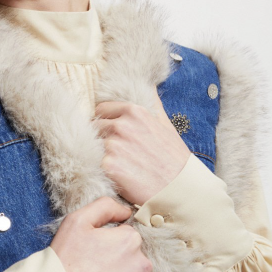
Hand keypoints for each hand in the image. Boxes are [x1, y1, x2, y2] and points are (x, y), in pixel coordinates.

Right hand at [50, 196, 151, 271]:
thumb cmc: (64, 261)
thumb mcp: (77, 221)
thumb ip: (105, 206)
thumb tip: (126, 211)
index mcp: (131, 240)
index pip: (126, 236)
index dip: (107, 244)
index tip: (92, 254)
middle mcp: (143, 264)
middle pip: (134, 258)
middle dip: (118, 262)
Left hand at [94, 91, 190, 206]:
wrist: (179, 189)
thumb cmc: (174, 159)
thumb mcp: (165, 124)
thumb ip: (152, 101)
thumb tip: (148, 82)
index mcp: (135, 111)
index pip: (102, 109)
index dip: (105, 121)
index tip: (112, 134)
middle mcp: (121, 125)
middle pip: (94, 127)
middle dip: (102, 138)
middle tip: (117, 153)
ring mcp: (113, 145)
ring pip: (92, 145)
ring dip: (100, 154)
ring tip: (119, 165)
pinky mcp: (107, 165)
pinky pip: (94, 163)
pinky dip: (102, 169)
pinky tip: (116, 175)